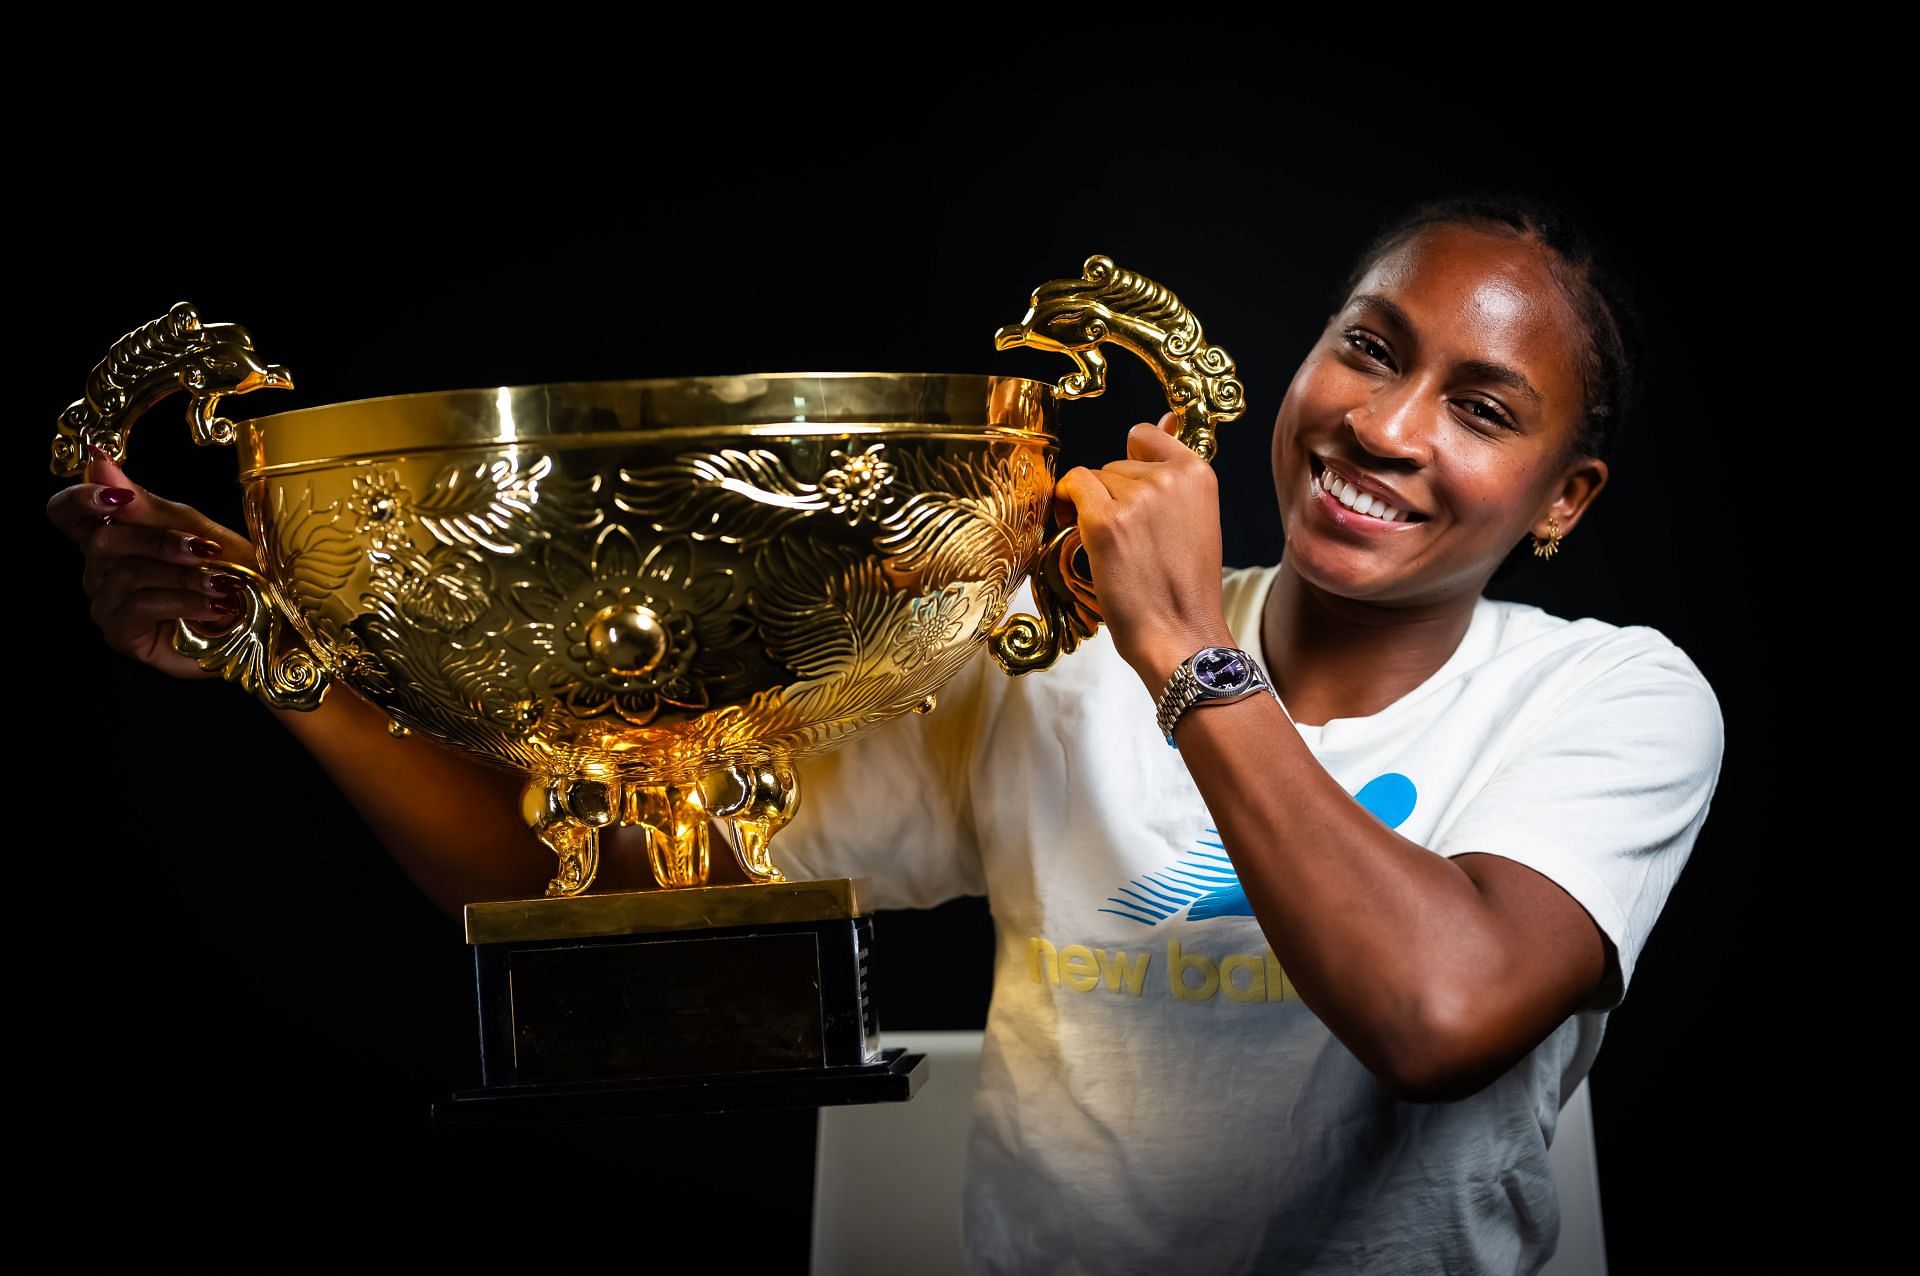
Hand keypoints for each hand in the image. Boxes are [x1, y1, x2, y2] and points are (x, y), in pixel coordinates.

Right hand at [47, 446, 260, 679]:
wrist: (263, 621)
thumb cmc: (230, 573)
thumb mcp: (196, 529)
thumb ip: (148, 505)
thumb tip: (98, 461)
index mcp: (115, 536)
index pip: (66, 512)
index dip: (80, 499)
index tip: (117, 497)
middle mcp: (101, 570)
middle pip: (103, 541)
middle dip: (161, 541)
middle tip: (207, 550)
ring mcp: (108, 604)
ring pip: (127, 574)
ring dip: (185, 576)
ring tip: (224, 585)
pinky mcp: (121, 634)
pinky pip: (139, 607)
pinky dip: (184, 602)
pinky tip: (214, 608)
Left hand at [1054, 411, 1235, 688]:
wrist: (1181, 636)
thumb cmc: (1184, 588)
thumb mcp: (1195, 519)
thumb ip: (1175, 473)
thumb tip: (1165, 417)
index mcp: (1198, 473)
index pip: (1146, 436)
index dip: (1132, 466)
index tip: (1131, 497)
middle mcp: (1169, 477)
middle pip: (1116, 463)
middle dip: (1113, 495)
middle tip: (1130, 542)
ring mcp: (1137, 497)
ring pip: (1093, 478)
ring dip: (1092, 508)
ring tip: (1115, 550)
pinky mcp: (1105, 521)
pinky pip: (1072, 488)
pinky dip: (1067, 506)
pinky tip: (1080, 533)